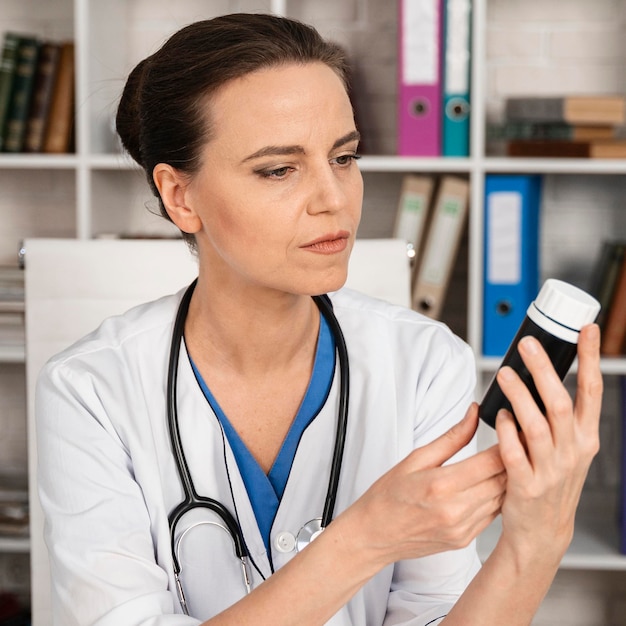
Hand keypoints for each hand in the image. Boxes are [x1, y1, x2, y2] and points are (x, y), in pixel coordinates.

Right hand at [343, 405, 505, 567]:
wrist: (375, 534)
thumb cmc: (389, 495)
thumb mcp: (416, 458)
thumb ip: (451, 437)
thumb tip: (474, 414)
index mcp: (441, 484)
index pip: (491, 461)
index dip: (509, 443)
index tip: (514, 429)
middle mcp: (455, 510)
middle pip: (503, 480)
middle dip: (514, 458)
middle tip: (518, 441)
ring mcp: (462, 528)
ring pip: (502, 498)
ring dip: (508, 479)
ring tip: (510, 461)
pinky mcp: (465, 540)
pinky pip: (492, 514)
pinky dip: (496, 497)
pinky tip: (492, 485)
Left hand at [494, 324, 601, 565]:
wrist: (543, 530)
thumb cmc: (553, 480)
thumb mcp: (569, 448)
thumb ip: (561, 415)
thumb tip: (545, 372)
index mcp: (585, 437)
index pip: (592, 391)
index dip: (590, 358)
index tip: (586, 330)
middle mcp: (572, 451)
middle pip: (560, 402)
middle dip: (544, 370)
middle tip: (527, 345)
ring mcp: (550, 470)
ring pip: (534, 424)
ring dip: (519, 395)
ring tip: (504, 374)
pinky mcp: (525, 485)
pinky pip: (513, 452)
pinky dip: (505, 431)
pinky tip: (498, 415)